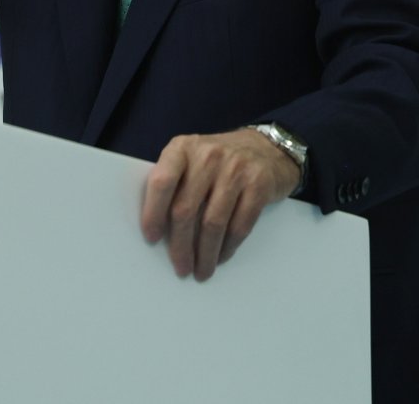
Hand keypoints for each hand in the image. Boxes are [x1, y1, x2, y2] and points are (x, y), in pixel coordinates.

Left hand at [140, 129, 301, 281]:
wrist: (267, 148)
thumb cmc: (218, 161)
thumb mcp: (191, 159)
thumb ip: (173, 183)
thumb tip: (158, 229)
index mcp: (182, 148)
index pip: (162, 182)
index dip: (153, 214)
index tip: (151, 239)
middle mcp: (208, 156)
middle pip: (186, 209)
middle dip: (181, 246)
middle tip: (181, 267)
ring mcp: (235, 169)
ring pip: (213, 223)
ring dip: (206, 254)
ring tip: (201, 270)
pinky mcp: (259, 185)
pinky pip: (239, 225)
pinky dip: (228, 247)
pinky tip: (221, 257)